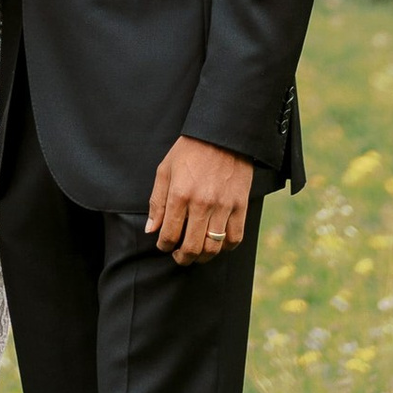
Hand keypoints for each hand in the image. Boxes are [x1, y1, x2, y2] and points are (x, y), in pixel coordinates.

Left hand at [145, 135, 254, 265]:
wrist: (222, 134)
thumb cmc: (189, 151)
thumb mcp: (165, 170)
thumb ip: (157, 202)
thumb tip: (152, 230)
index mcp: (180, 195)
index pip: (169, 235)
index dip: (164, 246)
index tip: (164, 245)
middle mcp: (202, 204)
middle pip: (192, 248)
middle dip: (182, 258)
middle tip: (179, 256)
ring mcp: (223, 206)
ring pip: (213, 247)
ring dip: (203, 257)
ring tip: (197, 253)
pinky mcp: (240, 205)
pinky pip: (235, 237)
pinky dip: (226, 247)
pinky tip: (218, 244)